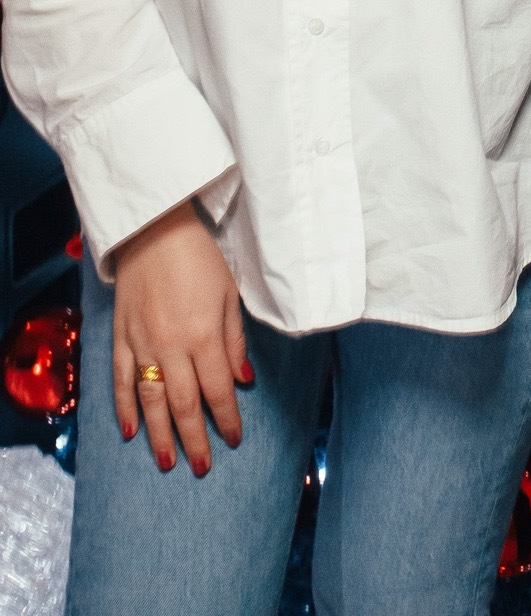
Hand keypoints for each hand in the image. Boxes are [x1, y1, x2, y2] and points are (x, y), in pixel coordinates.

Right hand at [112, 200, 251, 474]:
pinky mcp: (120, 337)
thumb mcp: (229, 294)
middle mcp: (170, 346)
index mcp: (203, 335)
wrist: (154, 229)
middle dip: (195, 439)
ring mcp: (141, 344)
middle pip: (183, 404)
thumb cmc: (199, 257)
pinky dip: (124, 408)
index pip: (217, 390)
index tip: (234, 440)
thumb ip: (234, 340)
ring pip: (150, 401)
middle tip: (202, 467)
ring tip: (168, 462)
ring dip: (159, 435)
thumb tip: (243, 381)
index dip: (226, 419)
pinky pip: (121, 381)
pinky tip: (129, 431)